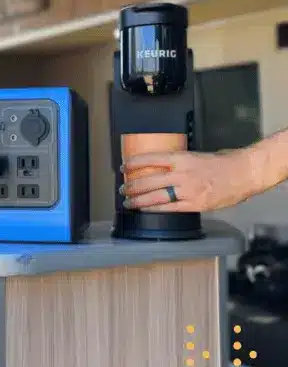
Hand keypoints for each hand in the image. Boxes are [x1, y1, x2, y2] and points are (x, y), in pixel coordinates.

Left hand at [119, 149, 257, 211]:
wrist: (244, 173)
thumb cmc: (222, 163)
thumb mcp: (195, 156)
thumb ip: (178, 163)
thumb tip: (159, 167)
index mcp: (181, 158)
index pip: (150, 159)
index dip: (134, 163)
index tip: (123, 167)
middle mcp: (182, 174)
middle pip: (148, 181)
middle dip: (132, 186)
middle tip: (122, 189)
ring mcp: (188, 191)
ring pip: (155, 197)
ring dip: (138, 200)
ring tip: (128, 202)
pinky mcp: (195, 205)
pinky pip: (169, 209)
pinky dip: (154, 210)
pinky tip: (144, 210)